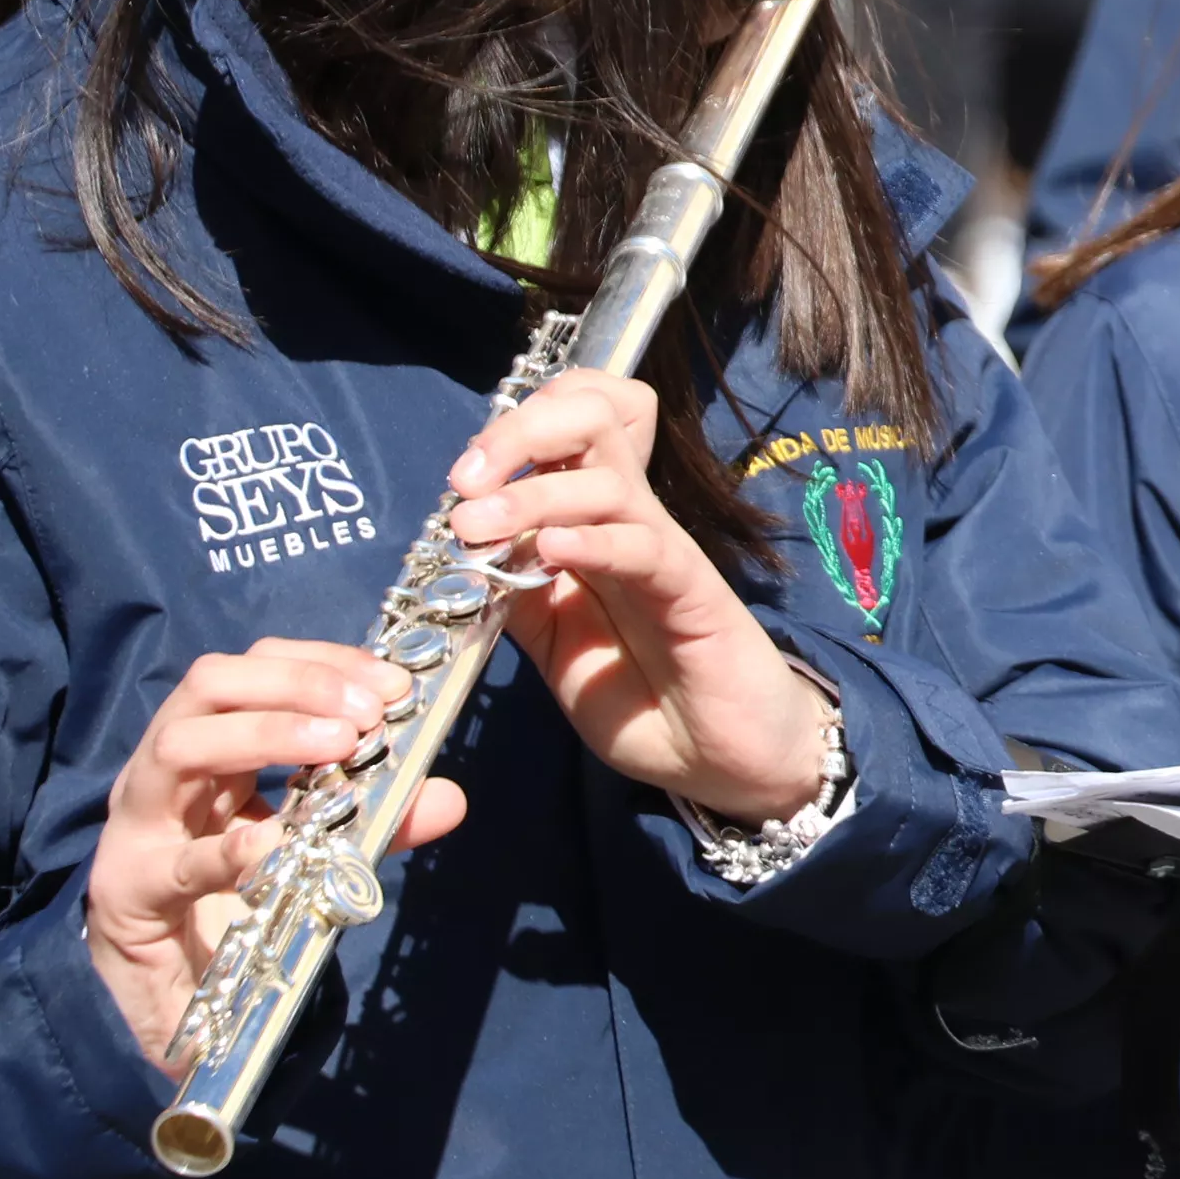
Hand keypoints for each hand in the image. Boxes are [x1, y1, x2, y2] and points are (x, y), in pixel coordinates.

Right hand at [82, 640, 466, 1072]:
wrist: (174, 994)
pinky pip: (174, 863)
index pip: (258, 666)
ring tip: (336, 747)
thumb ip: (376, 819)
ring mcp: (139, 824)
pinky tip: (271, 844)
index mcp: (214, 744)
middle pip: (210, 684)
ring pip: (178, 745)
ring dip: (264, 734)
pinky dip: (225, 850)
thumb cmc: (238, 898)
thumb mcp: (315, 846)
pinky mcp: (129, 889)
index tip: (390, 682)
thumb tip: (450, 798)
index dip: (325, 662)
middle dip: (295, 684)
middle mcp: (167, 768)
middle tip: (365, 713)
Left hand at [448, 373, 832, 821]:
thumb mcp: (556, 648)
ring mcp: (664, 551)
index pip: (576, 421)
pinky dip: (592, 539)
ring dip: (532, 491)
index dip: (517, 424)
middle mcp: (631, 521)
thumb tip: (462, 557)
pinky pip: (645, 547)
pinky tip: (550, 551)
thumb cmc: (642, 702)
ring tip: (476, 526)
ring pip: (609, 477)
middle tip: (465, 481)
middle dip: (520, 429)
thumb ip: (516, 598)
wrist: (717, 761)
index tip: (462, 478)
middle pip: (595, 417)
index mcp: (596, 523)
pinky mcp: (694, 592)